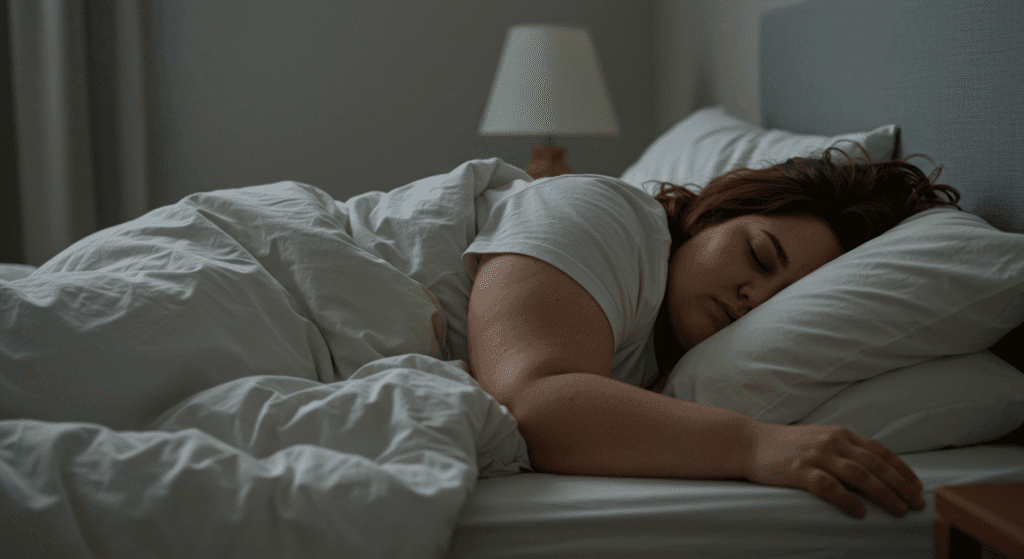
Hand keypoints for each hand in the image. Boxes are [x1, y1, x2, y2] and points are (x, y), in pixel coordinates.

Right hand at [742, 422, 926, 518]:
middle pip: (875, 464)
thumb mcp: (819, 439)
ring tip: (899, 510)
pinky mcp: (799, 471)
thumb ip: (844, 449)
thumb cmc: (785, 445)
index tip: (918, 486)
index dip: (902, 469)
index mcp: (839, 433)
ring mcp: (815, 455)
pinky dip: (848, 500)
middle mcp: (831, 441)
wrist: (749, 442)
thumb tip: (873, 469)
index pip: (880, 451)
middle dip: (901, 485)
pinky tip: (859, 512)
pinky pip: (829, 487)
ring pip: (859, 474)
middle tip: (917, 503)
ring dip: (883, 493)